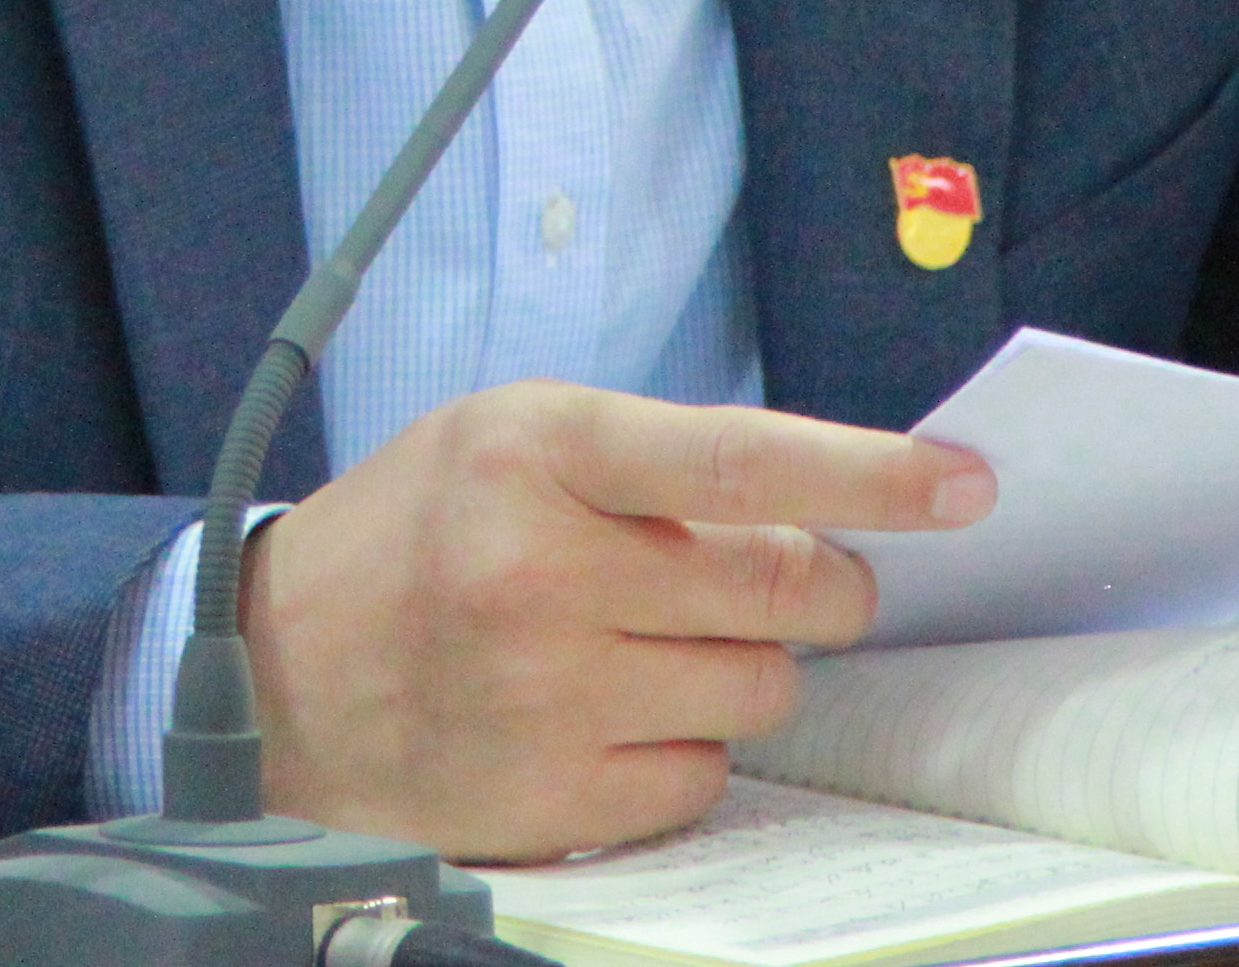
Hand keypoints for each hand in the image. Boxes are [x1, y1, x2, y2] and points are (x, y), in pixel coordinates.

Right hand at [243, 380, 994, 862]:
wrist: (272, 672)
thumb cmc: (413, 536)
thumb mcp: (507, 442)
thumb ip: (651, 464)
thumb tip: (828, 508)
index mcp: (534, 451)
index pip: (739, 460)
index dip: (870, 473)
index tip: (965, 484)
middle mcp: (539, 568)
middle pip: (787, 587)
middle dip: (823, 585)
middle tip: (797, 580)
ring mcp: (546, 694)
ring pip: (760, 689)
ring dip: (737, 669)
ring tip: (643, 647)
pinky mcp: (552, 796)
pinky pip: (704, 779)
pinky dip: (681, 750)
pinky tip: (607, 716)